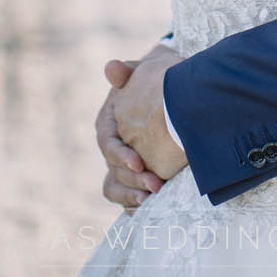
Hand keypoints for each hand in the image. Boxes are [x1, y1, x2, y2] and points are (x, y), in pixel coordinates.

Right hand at [97, 57, 163, 211]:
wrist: (168, 89)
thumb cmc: (152, 80)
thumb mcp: (142, 72)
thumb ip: (127, 73)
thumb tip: (112, 67)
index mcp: (108, 123)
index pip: (108, 144)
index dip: (120, 156)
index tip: (139, 163)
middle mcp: (112, 146)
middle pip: (114, 170)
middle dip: (133, 181)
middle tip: (157, 186)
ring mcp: (121, 163)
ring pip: (115, 187)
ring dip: (131, 197)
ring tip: (151, 201)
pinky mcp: (134, 175)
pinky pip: (126, 196)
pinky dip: (133, 205)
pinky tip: (149, 209)